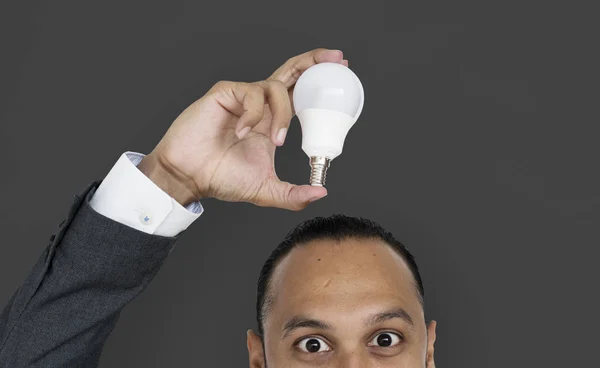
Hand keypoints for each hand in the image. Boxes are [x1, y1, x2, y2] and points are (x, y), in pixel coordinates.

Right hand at [138, 48, 347, 209]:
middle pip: (292, 71)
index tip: (341, 72)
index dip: (318, 80)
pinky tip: (242, 133)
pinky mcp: (226, 93)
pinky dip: (253, 115)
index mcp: (272, 121)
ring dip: (283, 114)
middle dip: (315, 61)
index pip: (300, 92)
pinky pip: (251, 94)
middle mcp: (260, 105)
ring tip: (276, 140)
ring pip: (276, 86)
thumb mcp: (266, 190)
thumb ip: (294, 194)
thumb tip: (322, 193)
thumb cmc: (221, 178)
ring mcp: (243, 97)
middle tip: (336, 59)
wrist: (189, 176)